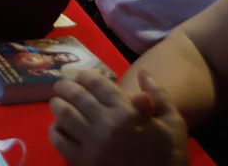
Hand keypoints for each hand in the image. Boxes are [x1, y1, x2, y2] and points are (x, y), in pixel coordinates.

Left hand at [49, 70, 188, 165]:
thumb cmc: (169, 153)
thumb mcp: (172, 121)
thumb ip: (157, 95)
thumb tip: (142, 71)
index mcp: (127, 112)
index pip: (96, 83)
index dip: (84, 75)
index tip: (81, 76)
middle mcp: (107, 125)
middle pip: (76, 95)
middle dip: (65, 87)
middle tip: (61, 86)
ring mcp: (93, 145)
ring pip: (64, 115)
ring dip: (57, 105)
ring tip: (57, 103)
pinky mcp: (84, 163)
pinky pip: (60, 142)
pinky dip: (55, 131)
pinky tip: (57, 127)